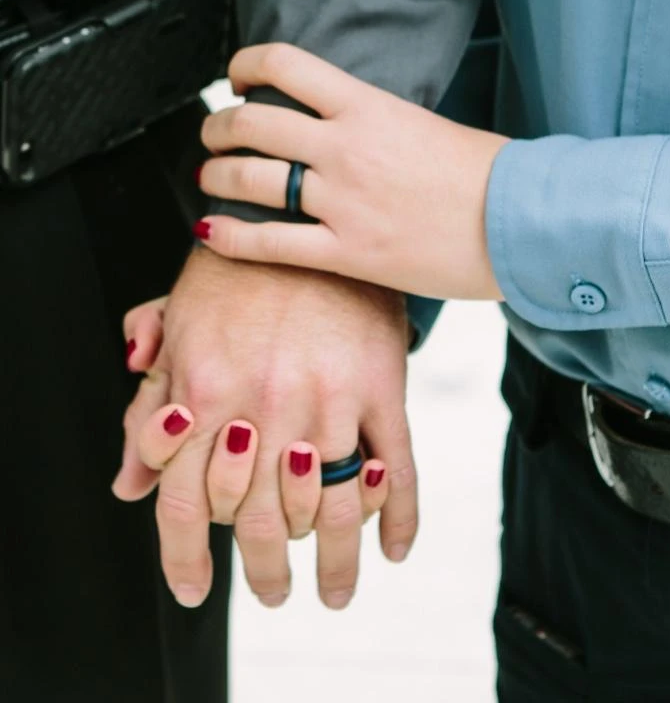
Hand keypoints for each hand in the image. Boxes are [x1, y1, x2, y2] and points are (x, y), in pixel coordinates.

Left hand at [112, 249, 415, 609]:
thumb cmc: (232, 276)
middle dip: (264, 573)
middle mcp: (266, 406)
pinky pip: (400, 470)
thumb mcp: (175, 331)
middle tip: (274, 593)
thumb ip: (148, 412)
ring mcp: (331, 400)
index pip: (184, 502)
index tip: (193, 589)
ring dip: (336, 565)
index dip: (184, 558)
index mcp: (205, 393)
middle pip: (260, 520)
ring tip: (336, 591)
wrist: (298, 214)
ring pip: (334, 510)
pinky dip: (400, 520)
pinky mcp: (383, 386)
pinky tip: (393, 550)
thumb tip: (129, 485)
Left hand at [196, 43, 509, 299]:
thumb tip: (340, 126)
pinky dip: (230, 237)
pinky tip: (210, 232)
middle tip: (213, 134)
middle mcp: (346, 148)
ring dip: (217, 174)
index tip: (237, 77)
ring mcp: (343, 201)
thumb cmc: (487, 175)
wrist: (519, 224)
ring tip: (211, 176)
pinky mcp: (347, 252)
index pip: (285, 65)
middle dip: (218, 126)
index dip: (246, 64)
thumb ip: (374, 123)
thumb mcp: (426, 126)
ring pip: (249, 180)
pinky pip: (269, 243)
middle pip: (251, 123)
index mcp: (368, 107)